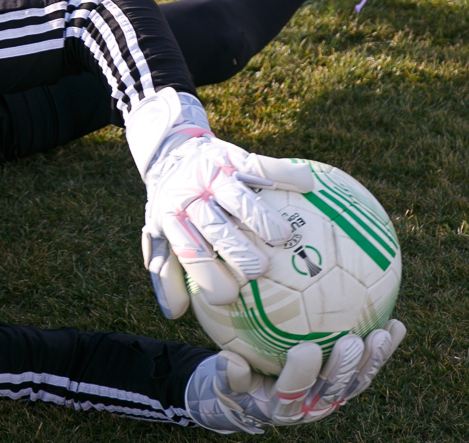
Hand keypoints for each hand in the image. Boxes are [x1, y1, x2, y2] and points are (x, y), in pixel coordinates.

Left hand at [125, 89, 313, 315]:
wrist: (170, 153)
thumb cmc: (174, 206)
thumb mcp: (159, 235)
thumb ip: (166, 273)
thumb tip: (175, 314)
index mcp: (174, 222)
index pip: (192, 255)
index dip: (211, 279)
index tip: (233, 297)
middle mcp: (193, 198)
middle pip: (217, 229)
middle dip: (239, 252)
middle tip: (261, 270)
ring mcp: (213, 174)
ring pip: (239, 197)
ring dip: (262, 217)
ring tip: (284, 237)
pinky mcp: (232, 154)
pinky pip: (262, 164)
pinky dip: (285, 174)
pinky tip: (309, 185)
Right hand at [184, 323, 407, 433]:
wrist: (258, 396)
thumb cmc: (237, 382)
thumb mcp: (224, 382)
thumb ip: (228, 375)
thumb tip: (231, 360)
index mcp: (281, 408)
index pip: (292, 393)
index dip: (301, 374)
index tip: (304, 348)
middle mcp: (312, 406)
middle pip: (333, 390)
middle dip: (344, 367)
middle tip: (351, 341)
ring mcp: (334, 396)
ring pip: (357, 382)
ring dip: (373, 360)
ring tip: (383, 335)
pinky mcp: (348, 384)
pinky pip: (369, 368)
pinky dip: (385, 349)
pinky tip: (397, 325)